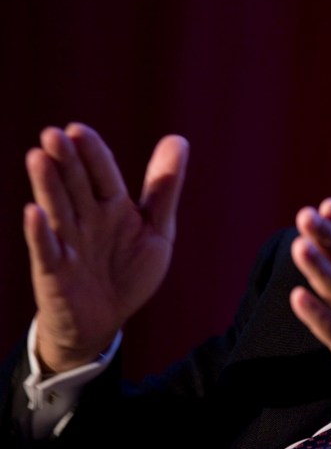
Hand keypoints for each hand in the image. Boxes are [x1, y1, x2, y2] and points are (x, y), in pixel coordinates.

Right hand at [23, 123, 188, 371]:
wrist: (106, 318)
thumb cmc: (130, 269)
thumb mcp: (157, 227)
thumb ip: (165, 187)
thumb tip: (178, 139)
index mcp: (112, 206)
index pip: (102, 173)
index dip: (92, 152)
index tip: (78, 129)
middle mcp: (87, 219)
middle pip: (76, 185)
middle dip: (66, 160)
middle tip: (53, 134)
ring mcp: (68, 243)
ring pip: (58, 209)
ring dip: (48, 185)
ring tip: (37, 157)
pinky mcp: (55, 271)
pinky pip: (47, 250)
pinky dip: (40, 232)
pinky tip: (34, 212)